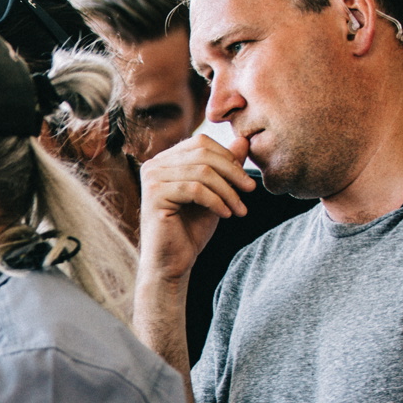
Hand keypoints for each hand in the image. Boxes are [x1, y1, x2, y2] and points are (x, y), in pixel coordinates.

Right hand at [137, 133, 254, 282]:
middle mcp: (153, 165)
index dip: (227, 157)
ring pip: (202, 172)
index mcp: (165, 160)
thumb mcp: (215, 193)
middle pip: (203, 153)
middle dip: (232, 172)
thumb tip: (243, 139)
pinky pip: (195, 189)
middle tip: (250, 190)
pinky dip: (217, 202)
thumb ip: (225, 167)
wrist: (171, 262)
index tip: (244, 180)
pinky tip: (225, 215)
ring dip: (228, 191)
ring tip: (239, 209)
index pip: (201, 142)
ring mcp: (151, 179)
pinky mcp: (154, 195)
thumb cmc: (190, 229)